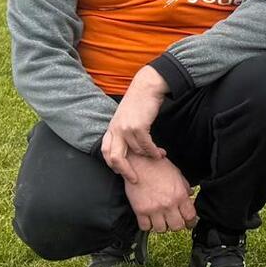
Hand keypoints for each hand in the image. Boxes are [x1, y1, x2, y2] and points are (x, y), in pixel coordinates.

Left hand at [101, 66, 168, 183]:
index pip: (105, 151)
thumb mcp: (126, 118)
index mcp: (111, 128)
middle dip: (125, 171)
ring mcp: (126, 128)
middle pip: (114, 158)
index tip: (123, 171)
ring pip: (136, 152)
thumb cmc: (139, 102)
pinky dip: (154, 152)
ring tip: (158, 157)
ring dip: (148, 157)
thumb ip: (125, 132)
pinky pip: (146, 146)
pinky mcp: (138, 126)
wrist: (147, 87)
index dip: (112, 164)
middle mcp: (115, 129)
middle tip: (135, 179)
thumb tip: (130, 149)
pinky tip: (160, 153)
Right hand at [124, 154, 195, 233]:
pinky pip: (145, 227)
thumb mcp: (177, 174)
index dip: (191, 222)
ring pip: (161, 229)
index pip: (190, 217)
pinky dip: (148, 225)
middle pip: (177, 227)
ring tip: (161, 219)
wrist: (138, 162)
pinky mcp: (140, 210)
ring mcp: (153, 209)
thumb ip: (185, 187)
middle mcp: (168, 204)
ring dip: (162, 225)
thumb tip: (190, 195)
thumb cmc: (158, 166)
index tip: (189, 222)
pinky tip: (149, 218)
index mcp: (180, 195)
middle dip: (177, 225)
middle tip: (174, 220)